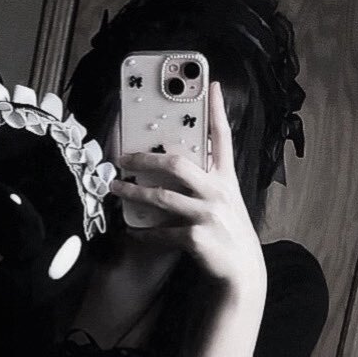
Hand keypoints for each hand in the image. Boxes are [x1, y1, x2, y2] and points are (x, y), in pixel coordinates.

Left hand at [109, 81, 265, 298]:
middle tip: (124, 156)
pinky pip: (161, 232)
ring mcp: (208, 216)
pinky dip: (144, 233)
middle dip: (146, 158)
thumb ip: (206, 181)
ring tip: (115, 188)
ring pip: (162, 198)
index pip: (222, 138)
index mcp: (226, 179)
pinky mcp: (197, 239)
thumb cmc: (227, 232)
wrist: (242, 272)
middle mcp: (218, 193)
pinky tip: (131, 231)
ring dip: (134, 192)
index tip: (212, 84)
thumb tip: (174, 162)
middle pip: (178, 164)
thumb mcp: (225, 200)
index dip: (217, 110)